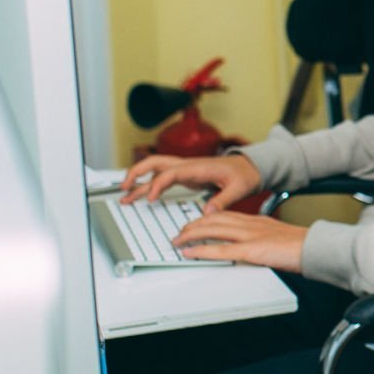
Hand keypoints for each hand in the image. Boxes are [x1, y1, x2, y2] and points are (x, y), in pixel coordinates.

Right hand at [120, 152, 260, 211]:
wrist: (249, 166)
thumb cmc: (244, 175)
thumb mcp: (239, 188)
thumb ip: (223, 200)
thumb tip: (208, 211)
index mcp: (198, 167)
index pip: (170, 172)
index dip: (158, 184)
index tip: (151, 198)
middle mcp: (188, 165)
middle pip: (155, 162)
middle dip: (136, 172)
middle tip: (124, 188)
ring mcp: (185, 169)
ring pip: (155, 168)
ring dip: (139, 178)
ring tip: (125, 193)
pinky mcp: (186, 175)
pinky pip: (162, 177)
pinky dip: (150, 184)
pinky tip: (143, 195)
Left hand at [171, 212, 306, 272]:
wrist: (316, 247)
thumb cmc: (303, 247)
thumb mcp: (279, 238)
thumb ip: (264, 240)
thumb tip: (255, 250)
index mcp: (257, 221)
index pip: (225, 215)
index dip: (206, 218)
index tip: (195, 223)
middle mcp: (250, 224)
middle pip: (214, 219)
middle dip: (193, 225)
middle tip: (179, 233)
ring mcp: (250, 236)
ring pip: (212, 230)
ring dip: (191, 235)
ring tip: (177, 241)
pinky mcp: (251, 251)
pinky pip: (220, 250)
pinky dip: (201, 251)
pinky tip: (189, 253)